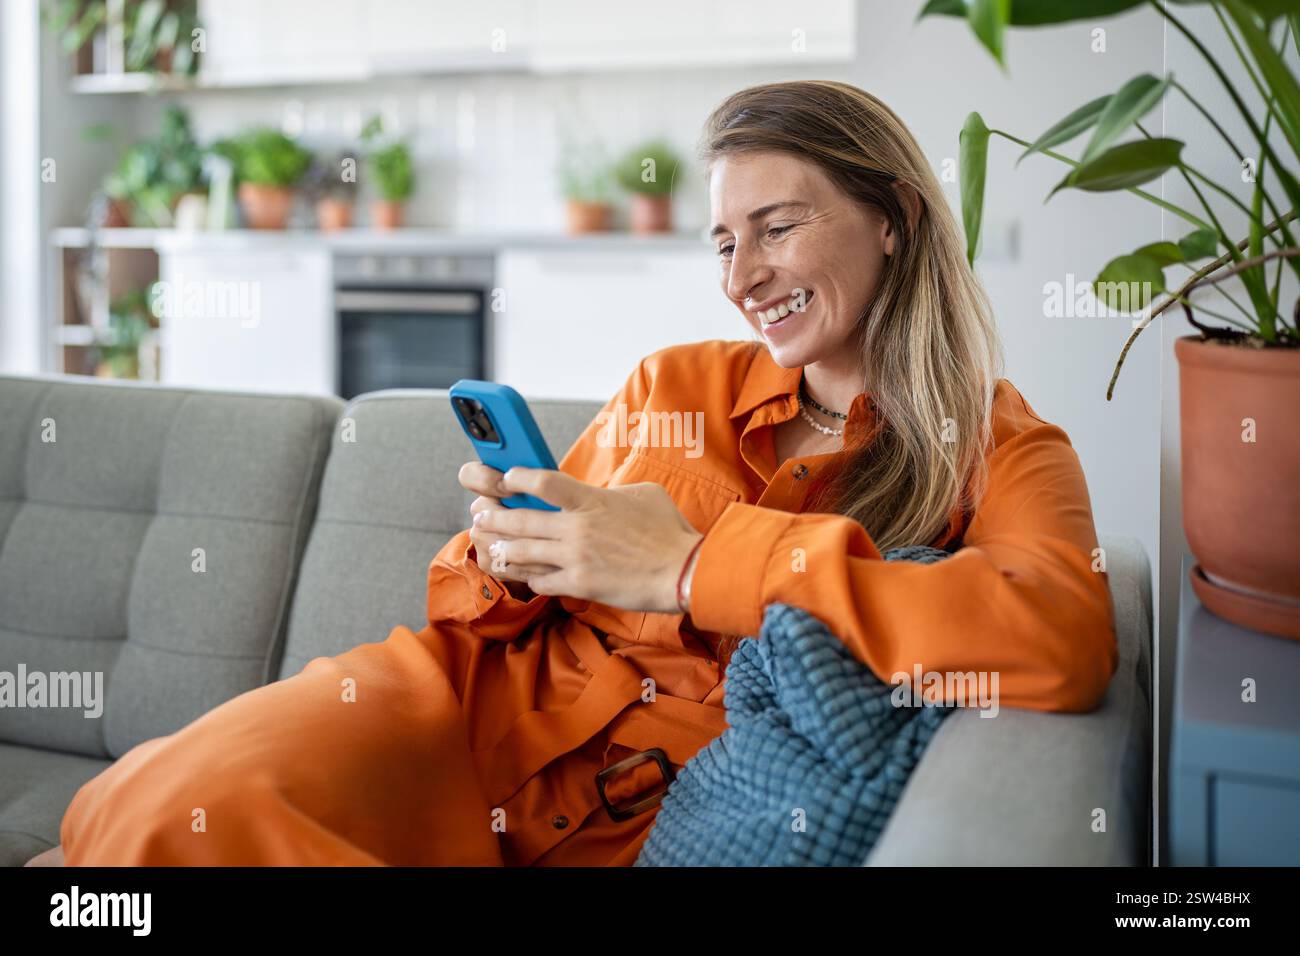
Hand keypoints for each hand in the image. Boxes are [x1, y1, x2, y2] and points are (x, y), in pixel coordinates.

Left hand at [474, 467, 704, 613]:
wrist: (683, 571)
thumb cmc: (668, 532)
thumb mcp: (643, 494)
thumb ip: (612, 492)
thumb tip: (598, 493)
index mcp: (592, 500)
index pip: (543, 481)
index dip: (517, 479)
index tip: (506, 480)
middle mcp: (577, 528)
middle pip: (520, 519)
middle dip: (493, 517)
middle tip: (479, 515)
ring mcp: (575, 558)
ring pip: (521, 552)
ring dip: (500, 548)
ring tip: (487, 545)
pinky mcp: (580, 585)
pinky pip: (540, 581)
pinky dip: (529, 577)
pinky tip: (524, 574)